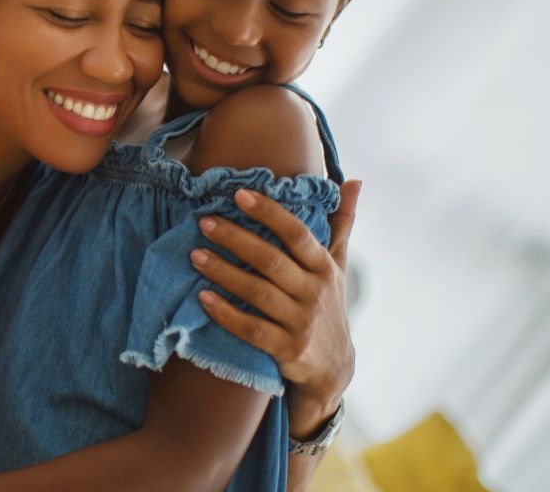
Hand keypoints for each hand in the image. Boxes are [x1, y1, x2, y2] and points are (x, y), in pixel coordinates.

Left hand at [190, 180, 360, 437]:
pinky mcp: (288, 349)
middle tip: (204, 223)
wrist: (333, 368)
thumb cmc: (327, 304)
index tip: (238, 194)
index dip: (269, 213)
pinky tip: (203, 298)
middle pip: (271, 261)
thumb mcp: (337, 264)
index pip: (297, 234)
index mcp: (324, 266)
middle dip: (236, 239)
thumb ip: (341, 222)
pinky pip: (252, 329)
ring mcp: (302, 322)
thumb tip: (354, 181)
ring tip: (195, 255)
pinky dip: (226, 314)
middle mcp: (315, 292)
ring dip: (224, 273)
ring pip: (258, 292)